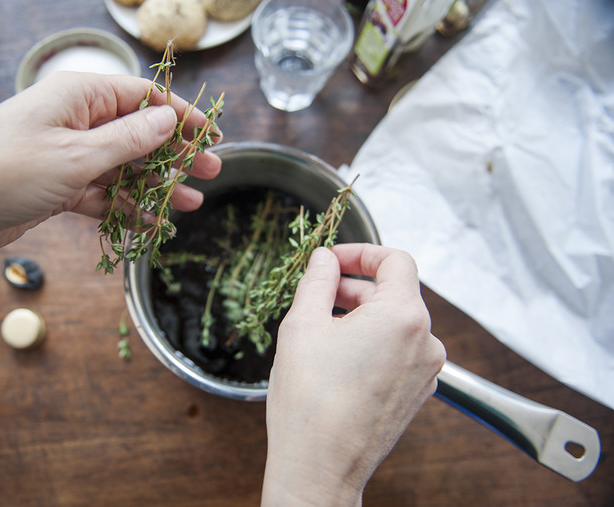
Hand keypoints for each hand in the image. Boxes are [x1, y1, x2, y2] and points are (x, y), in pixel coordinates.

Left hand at [0, 72, 221, 335]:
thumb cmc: (3, 170)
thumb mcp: (75, 155)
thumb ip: (128, 140)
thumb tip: (169, 118)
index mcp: (79, 96)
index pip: (142, 96)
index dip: (180, 115)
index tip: (211, 136)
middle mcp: (74, 121)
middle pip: (137, 133)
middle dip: (174, 154)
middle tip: (211, 172)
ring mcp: (65, 156)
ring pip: (122, 168)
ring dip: (154, 186)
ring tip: (188, 204)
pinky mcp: (55, 187)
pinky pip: (101, 194)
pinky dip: (124, 208)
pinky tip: (150, 224)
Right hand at [261, 244, 445, 505]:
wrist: (320, 467)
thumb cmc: (311, 403)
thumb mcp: (302, 325)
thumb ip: (316, 281)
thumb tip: (323, 260)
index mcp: (403, 316)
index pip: (396, 261)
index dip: (362, 253)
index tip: (334, 259)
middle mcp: (425, 342)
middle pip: (395, 292)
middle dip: (356, 286)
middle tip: (318, 293)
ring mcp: (425, 371)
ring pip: (396, 323)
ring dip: (363, 316)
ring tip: (323, 328)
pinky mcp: (416, 393)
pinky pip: (399, 351)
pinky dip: (373, 342)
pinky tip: (339, 357)